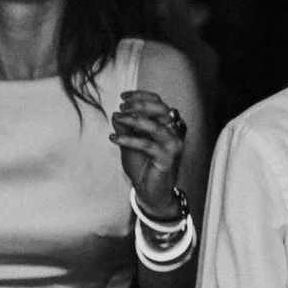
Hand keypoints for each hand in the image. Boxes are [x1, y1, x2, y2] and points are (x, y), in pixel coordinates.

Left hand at [111, 88, 188, 216]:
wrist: (148, 191)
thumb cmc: (142, 166)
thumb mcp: (128, 143)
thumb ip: (125, 128)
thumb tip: (116, 114)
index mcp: (167, 125)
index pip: (159, 103)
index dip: (142, 96)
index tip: (123, 97)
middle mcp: (174, 133)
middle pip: (162, 109)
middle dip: (139, 104)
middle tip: (122, 107)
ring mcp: (173, 145)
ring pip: (155, 126)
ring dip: (134, 119)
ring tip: (117, 118)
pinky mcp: (167, 158)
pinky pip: (147, 145)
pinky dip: (129, 140)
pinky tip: (113, 138)